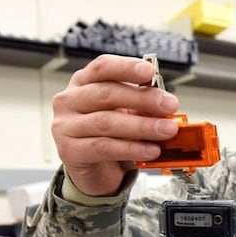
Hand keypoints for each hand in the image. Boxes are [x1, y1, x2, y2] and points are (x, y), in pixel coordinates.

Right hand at [51, 54, 180, 195]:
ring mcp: (65, 126)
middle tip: (170, 104)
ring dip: (142, 126)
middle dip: (143, 98)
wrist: (95, 169)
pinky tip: (152, 150)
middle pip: (106, 93)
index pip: (103, 67)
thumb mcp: (127, 112)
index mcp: (84, 82)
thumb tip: (165, 101)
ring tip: (167, 130)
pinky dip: (132, 149)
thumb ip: (141, 103)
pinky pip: (104, 147)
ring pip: (106, 122)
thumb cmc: (111, 133)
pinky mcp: (69, 151)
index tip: (150, 71)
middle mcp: (70, 100)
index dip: (126, 67)